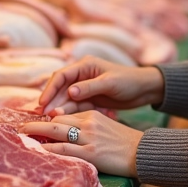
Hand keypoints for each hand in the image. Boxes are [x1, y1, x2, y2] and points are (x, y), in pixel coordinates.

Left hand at [21, 111, 143, 177]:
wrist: (142, 152)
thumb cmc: (124, 142)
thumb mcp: (105, 127)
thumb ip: (87, 126)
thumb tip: (68, 133)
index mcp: (91, 115)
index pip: (64, 114)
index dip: (47, 119)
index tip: (35, 122)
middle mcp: (88, 123)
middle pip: (56, 120)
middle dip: (36, 123)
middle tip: (21, 127)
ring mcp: (89, 138)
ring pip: (56, 132)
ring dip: (36, 133)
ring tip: (22, 135)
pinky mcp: (91, 153)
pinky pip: (65, 149)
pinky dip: (49, 149)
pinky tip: (38, 150)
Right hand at [37, 55, 164, 115]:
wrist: (144, 90)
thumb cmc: (129, 81)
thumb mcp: (110, 83)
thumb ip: (89, 87)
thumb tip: (70, 92)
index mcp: (85, 65)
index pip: (61, 75)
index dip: (50, 89)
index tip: (42, 102)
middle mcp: (82, 75)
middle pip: (60, 88)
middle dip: (52, 101)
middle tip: (43, 115)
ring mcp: (85, 88)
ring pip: (66, 99)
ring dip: (59, 108)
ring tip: (51, 120)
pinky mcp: (90, 99)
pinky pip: (76, 106)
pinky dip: (70, 113)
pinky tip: (63, 121)